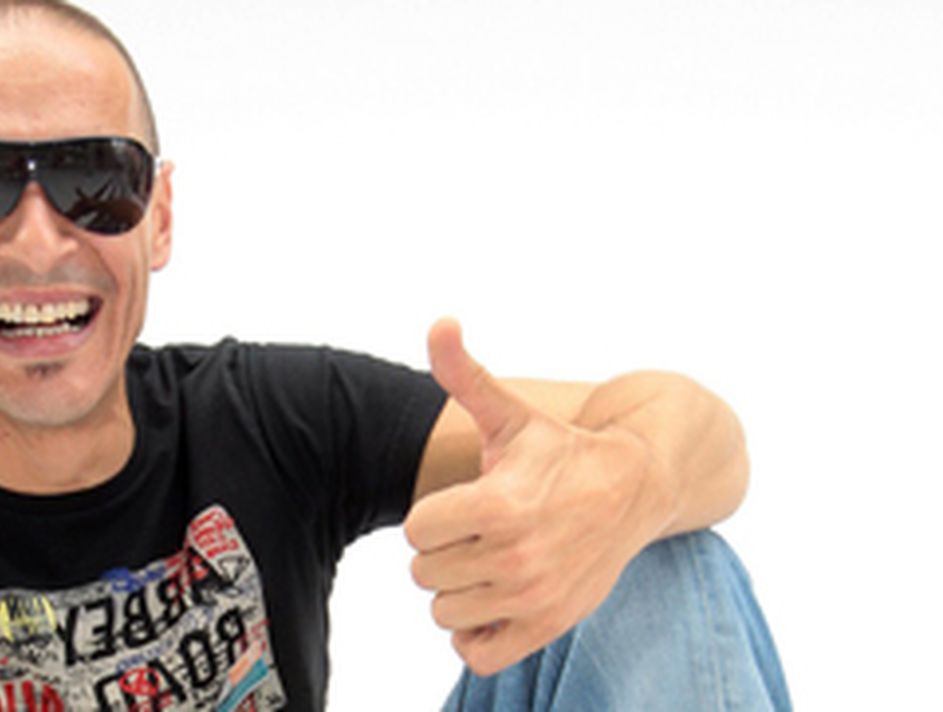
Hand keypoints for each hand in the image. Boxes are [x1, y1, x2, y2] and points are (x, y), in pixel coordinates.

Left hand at [404, 319, 665, 675]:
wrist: (635, 491)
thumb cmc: (562, 450)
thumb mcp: (511, 412)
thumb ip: (464, 373)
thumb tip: (439, 323)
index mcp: (499, 504)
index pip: (416, 531)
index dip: (435, 515)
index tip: (469, 500)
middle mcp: (515, 557)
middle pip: (425, 572)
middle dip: (446, 549)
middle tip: (483, 529)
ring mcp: (532, 599)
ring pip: (444, 614)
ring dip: (459, 589)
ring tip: (492, 558)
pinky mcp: (547, 629)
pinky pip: (476, 654)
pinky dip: (476, 633)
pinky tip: (495, 598)